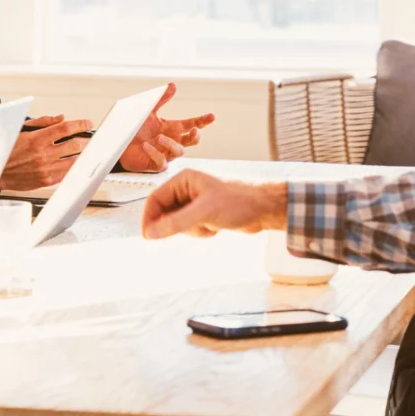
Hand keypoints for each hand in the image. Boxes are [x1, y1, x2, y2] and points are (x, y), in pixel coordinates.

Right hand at [0, 114, 94, 191]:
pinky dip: (74, 166)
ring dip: (84, 154)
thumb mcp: (22, 129)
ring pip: (75, 161)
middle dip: (87, 140)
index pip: (65, 128)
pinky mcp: (46, 181)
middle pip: (75, 145)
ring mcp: (45, 169)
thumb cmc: (7, 149)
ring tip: (87, 150)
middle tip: (91, 138)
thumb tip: (61, 118)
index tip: (88, 123)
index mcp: (37, 139)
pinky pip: (66, 173)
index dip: (80, 124)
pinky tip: (76, 162)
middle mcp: (43, 154)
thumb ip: (43, 122)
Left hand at [119, 83, 214, 172]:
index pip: (192, 124)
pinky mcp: (156, 164)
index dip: (203, 121)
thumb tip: (173, 85)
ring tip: (159, 137)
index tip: (211, 116)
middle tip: (195, 131)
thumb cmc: (136, 128)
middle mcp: (172, 141)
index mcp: (173, 128)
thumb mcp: (148, 111)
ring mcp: (166, 153)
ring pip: (179, 152)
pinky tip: (147, 146)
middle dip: (196, 136)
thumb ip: (161, 99)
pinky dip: (155, 153)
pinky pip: (162, 162)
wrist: (118, 142)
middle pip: (192, 141)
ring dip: (171, 144)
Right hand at [141, 170, 287, 239]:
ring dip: (191, 230)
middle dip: (176, 225)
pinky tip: (215, 228)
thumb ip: (175, 223)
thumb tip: (151, 232)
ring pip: (178, 222)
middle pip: (165, 212)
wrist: (266, 208)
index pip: (155, 198)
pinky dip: (200, 232)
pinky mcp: (205, 212)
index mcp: (184, 179)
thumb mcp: (204, 212)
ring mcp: (196, 201)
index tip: (148, 235)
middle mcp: (188, 188)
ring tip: (209, 226)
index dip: (149, 218)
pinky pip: (191, 227)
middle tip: (189, 230)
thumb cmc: (240, 200)